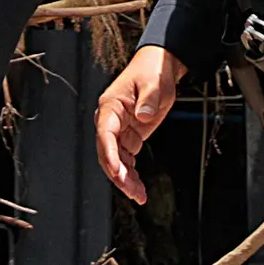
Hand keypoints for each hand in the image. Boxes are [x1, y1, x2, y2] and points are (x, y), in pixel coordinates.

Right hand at [93, 43, 185, 205]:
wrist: (158, 68)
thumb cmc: (152, 71)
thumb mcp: (154, 83)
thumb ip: (148, 99)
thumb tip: (142, 115)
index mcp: (111, 106)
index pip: (105, 134)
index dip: (109, 154)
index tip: (116, 171)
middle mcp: (110, 120)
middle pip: (107, 152)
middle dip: (118, 174)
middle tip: (132, 192)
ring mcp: (119, 130)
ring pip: (116, 160)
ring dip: (125, 179)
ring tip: (139, 196)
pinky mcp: (129, 137)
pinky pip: (126, 160)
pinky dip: (131, 175)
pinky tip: (139, 188)